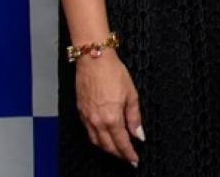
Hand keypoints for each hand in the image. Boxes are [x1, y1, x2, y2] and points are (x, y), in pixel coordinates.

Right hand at [76, 50, 143, 165]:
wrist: (93, 59)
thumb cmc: (113, 72)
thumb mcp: (131, 94)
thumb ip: (134, 117)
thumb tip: (139, 134)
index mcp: (112, 118)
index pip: (121, 143)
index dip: (129, 154)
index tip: (135, 160)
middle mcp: (97, 121)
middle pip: (108, 146)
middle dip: (118, 154)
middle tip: (128, 157)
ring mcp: (87, 118)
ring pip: (97, 142)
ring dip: (107, 149)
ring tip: (117, 150)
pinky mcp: (80, 112)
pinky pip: (88, 132)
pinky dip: (97, 139)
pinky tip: (103, 137)